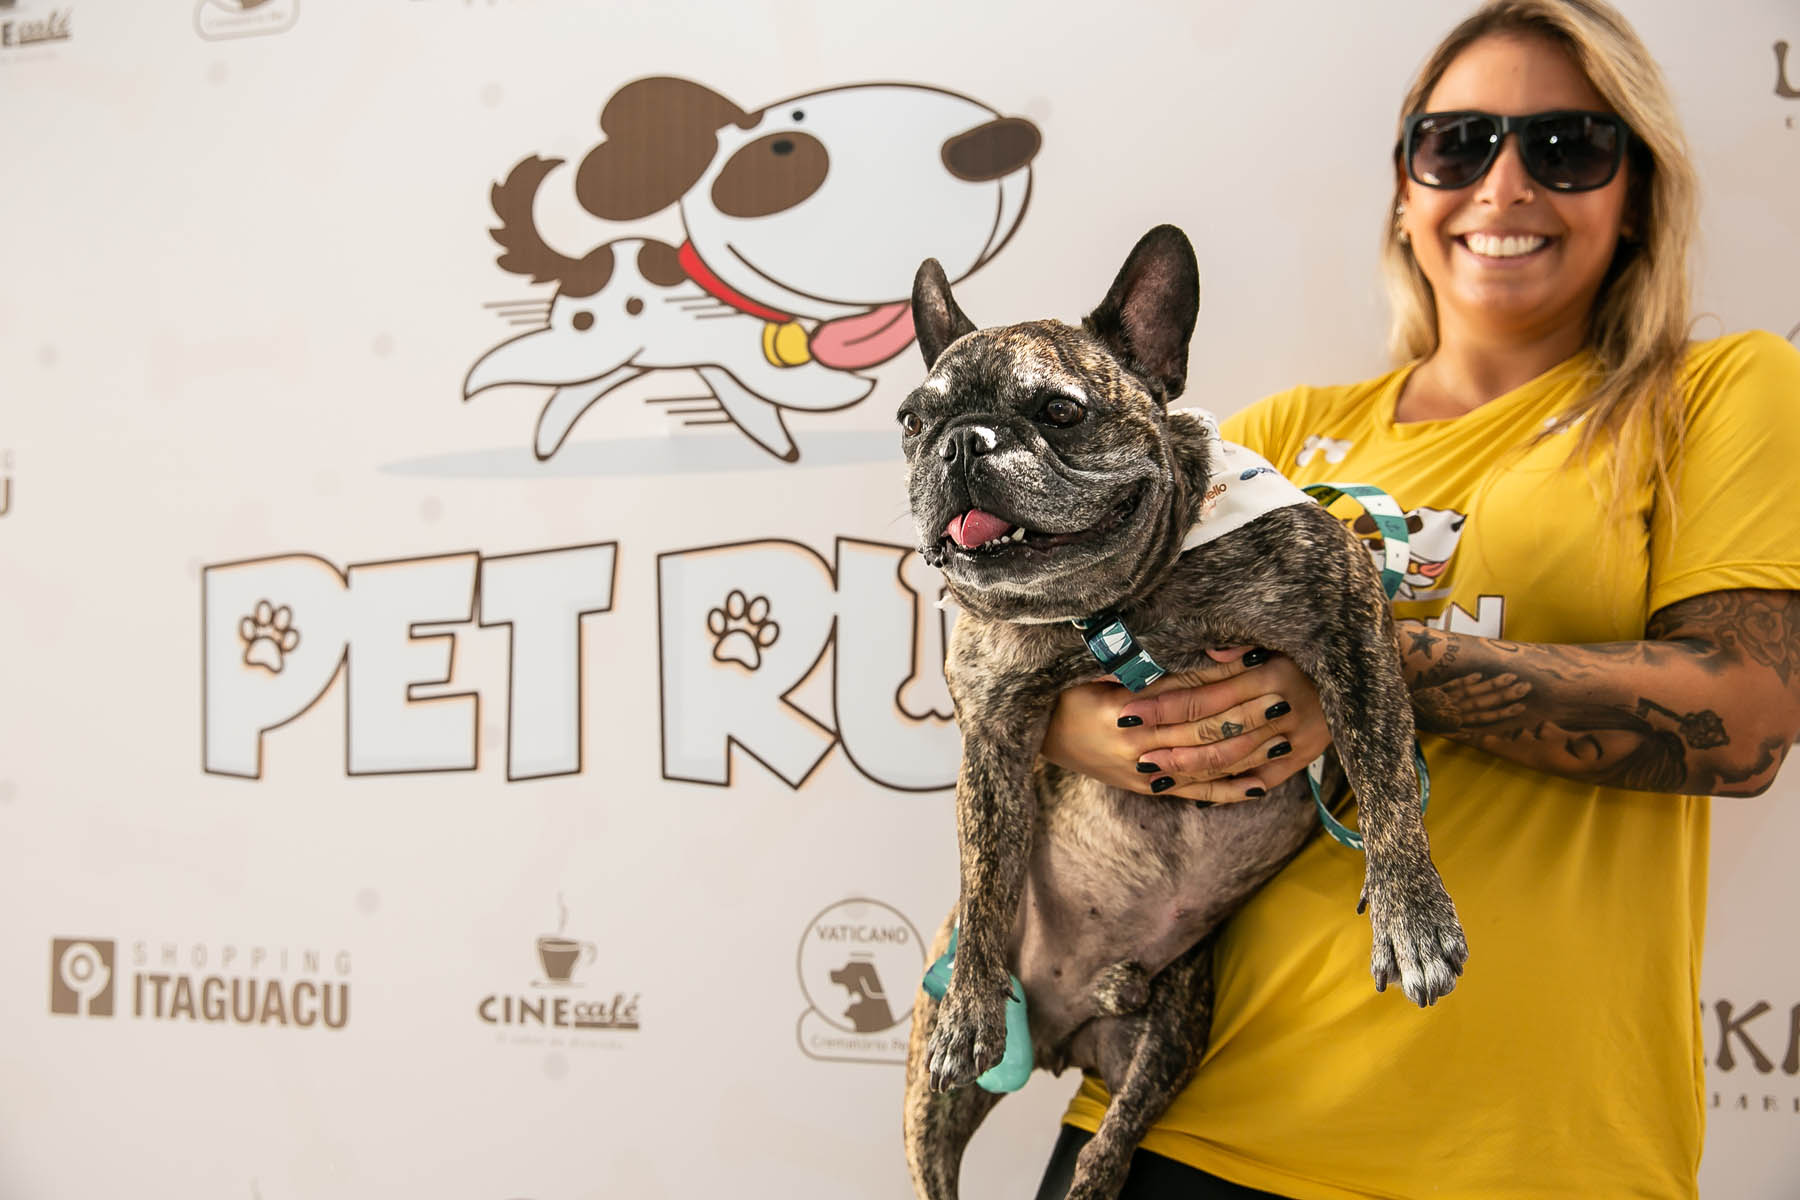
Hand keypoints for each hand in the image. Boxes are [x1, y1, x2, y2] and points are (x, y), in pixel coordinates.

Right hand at [1040, 648, 1329, 804]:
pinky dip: (1228, 791)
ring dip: (1248, 752)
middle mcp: (1136, 748)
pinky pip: (1194, 793)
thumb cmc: (1062, 691)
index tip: (1258, 666)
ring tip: (1285, 736)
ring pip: (1206, 764)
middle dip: (1246, 715)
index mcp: (1121, 711)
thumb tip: (1185, 643)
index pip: (1186, 694)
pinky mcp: (1148, 789)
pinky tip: (1261, 784)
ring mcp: (1144, 774)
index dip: (1224, 680)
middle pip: (1204, 730)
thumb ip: (1137, 659)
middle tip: (1284, 699)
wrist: (1035, 734)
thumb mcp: (1090, 667)